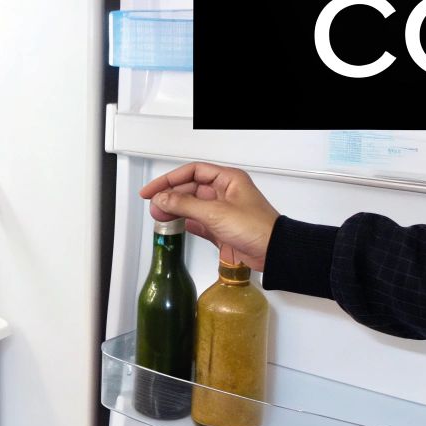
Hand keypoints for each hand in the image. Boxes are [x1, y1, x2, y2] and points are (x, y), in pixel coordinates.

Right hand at [139, 163, 279, 271]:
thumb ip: (185, 204)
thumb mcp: (215, 212)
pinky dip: (186, 223)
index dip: (169, 179)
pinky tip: (175, 225)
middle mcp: (225, 192)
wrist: (273, 252)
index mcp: (228, 179)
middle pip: (190, 188)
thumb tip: (162, 199)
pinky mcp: (222, 229)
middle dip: (170, 196)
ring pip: (192, 205)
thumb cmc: (256, 227)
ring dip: (176, 210)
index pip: (192, 172)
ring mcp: (223, 211)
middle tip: (153, 205)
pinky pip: (198, 222)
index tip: (152, 189)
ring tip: (159, 216)